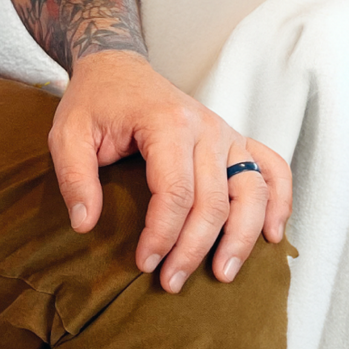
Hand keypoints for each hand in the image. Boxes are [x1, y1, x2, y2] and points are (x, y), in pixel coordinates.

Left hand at [48, 50, 291, 293]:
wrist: (116, 66)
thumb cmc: (94, 101)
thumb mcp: (67, 133)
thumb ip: (74, 177)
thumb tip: (85, 224)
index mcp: (166, 122)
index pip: (175, 191)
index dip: (162, 234)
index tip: (145, 262)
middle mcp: (205, 126)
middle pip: (213, 200)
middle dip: (194, 248)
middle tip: (172, 282)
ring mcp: (226, 132)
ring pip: (251, 192)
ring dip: (241, 238)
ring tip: (222, 274)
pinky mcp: (235, 138)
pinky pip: (272, 169)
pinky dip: (280, 202)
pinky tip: (271, 235)